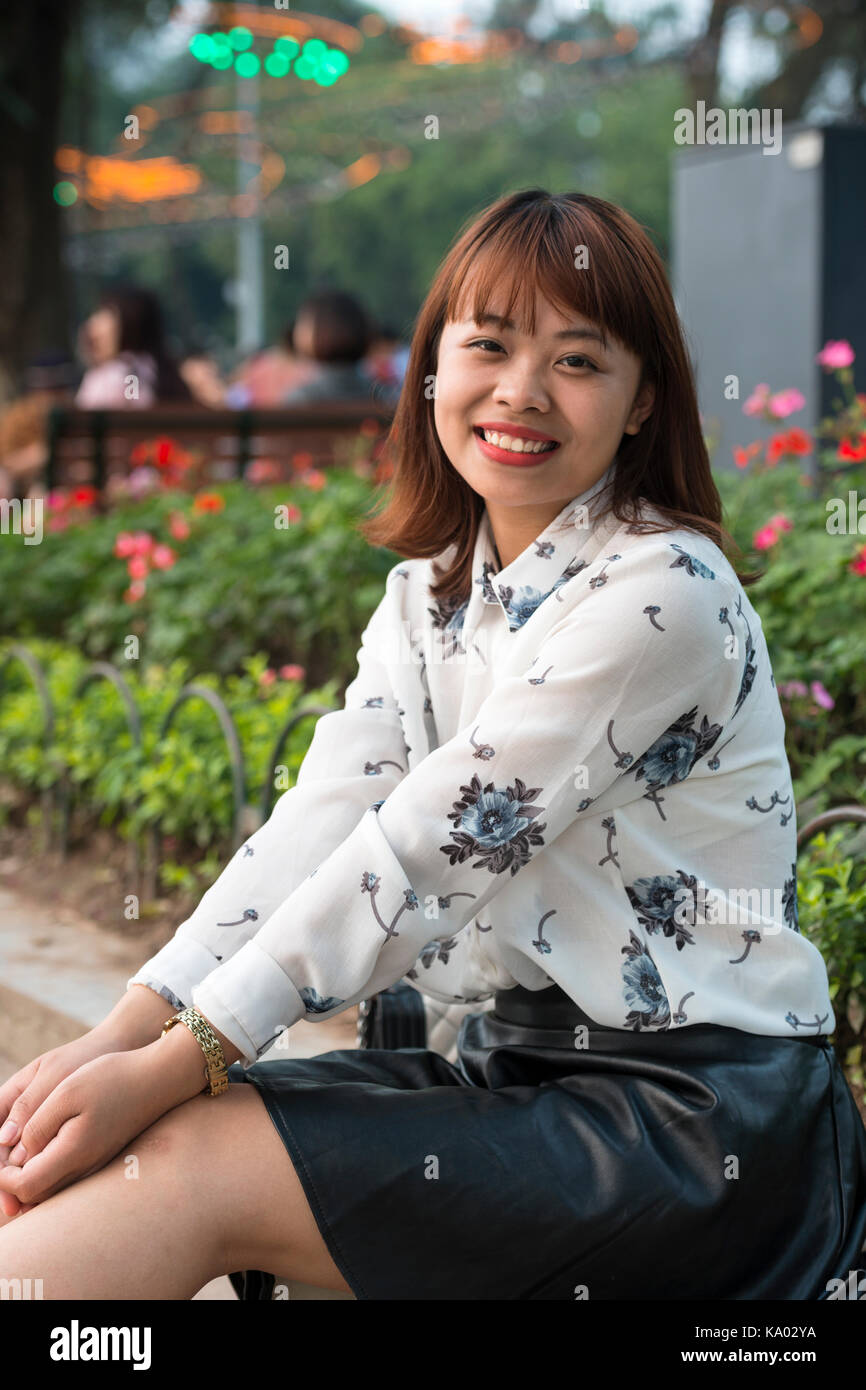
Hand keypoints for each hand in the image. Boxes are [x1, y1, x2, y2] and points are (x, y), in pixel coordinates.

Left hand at [0, 1049, 172, 1209]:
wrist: (159, 1077)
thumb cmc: (113, 1077)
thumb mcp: (67, 1090)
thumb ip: (37, 1124)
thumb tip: (17, 1152)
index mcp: (73, 1152)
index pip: (26, 1186)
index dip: (4, 1177)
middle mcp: (85, 1167)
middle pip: (37, 1195)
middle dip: (12, 1183)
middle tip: (3, 1157)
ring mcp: (95, 1164)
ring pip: (52, 1189)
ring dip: (29, 1177)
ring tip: (17, 1152)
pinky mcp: (101, 1157)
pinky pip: (67, 1177)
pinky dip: (47, 1170)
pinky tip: (41, 1148)